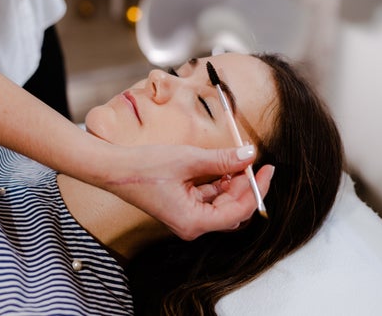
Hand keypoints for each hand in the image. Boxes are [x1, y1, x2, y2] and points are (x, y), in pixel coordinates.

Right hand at [103, 144, 274, 239]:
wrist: (114, 169)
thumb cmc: (144, 168)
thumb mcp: (188, 160)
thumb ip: (222, 160)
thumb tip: (249, 155)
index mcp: (194, 222)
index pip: (238, 210)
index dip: (256, 189)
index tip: (267, 169)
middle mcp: (192, 225)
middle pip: (232, 209)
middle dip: (245, 184)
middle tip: (252, 160)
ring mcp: (187, 216)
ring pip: (221, 202)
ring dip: (232, 181)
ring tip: (237, 158)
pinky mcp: (182, 206)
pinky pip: (208, 197)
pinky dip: (218, 181)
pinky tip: (222, 164)